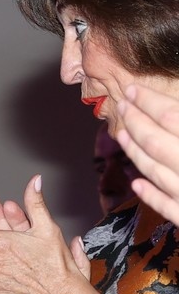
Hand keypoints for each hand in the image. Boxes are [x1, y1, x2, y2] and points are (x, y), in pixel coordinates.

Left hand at [116, 83, 178, 223]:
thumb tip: (171, 109)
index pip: (170, 115)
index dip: (149, 101)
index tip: (131, 89)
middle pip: (156, 140)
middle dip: (135, 121)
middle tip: (121, 103)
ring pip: (154, 170)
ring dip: (135, 151)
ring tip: (121, 133)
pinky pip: (165, 205)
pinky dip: (149, 193)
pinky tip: (136, 183)